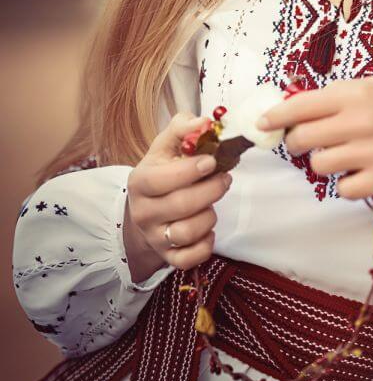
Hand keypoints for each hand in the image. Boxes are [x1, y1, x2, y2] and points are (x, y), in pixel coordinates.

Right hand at [124, 112, 232, 270]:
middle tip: (225, 179)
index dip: (189, 171)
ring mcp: (154, 236)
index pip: (160, 179)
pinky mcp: (167, 256)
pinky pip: (189, 259)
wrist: (147, 209)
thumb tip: (204, 121)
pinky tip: (208, 230)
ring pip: (186, 233)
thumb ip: (184, 127)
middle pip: (180, 205)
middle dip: (211, 190)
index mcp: (140, 181)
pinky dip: (205, 245)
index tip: (211, 161)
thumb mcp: (167, 146)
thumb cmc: (163, 173)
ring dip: (209, 216)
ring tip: (213, 204)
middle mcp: (143, 212)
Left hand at [258, 77, 372, 200]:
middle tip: (304, 142)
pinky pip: (344, 189)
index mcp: (355, 94)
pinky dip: (347, 184)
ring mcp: (370, 152)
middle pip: (302, 139)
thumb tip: (300, 106)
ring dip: (324, 162)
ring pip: (320, 165)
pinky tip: (360, 173)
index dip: (275, 116)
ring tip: (343, 156)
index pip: (300, 106)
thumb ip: (341, 96)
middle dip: (296, 142)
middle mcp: (359, 122)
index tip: (263, 123)